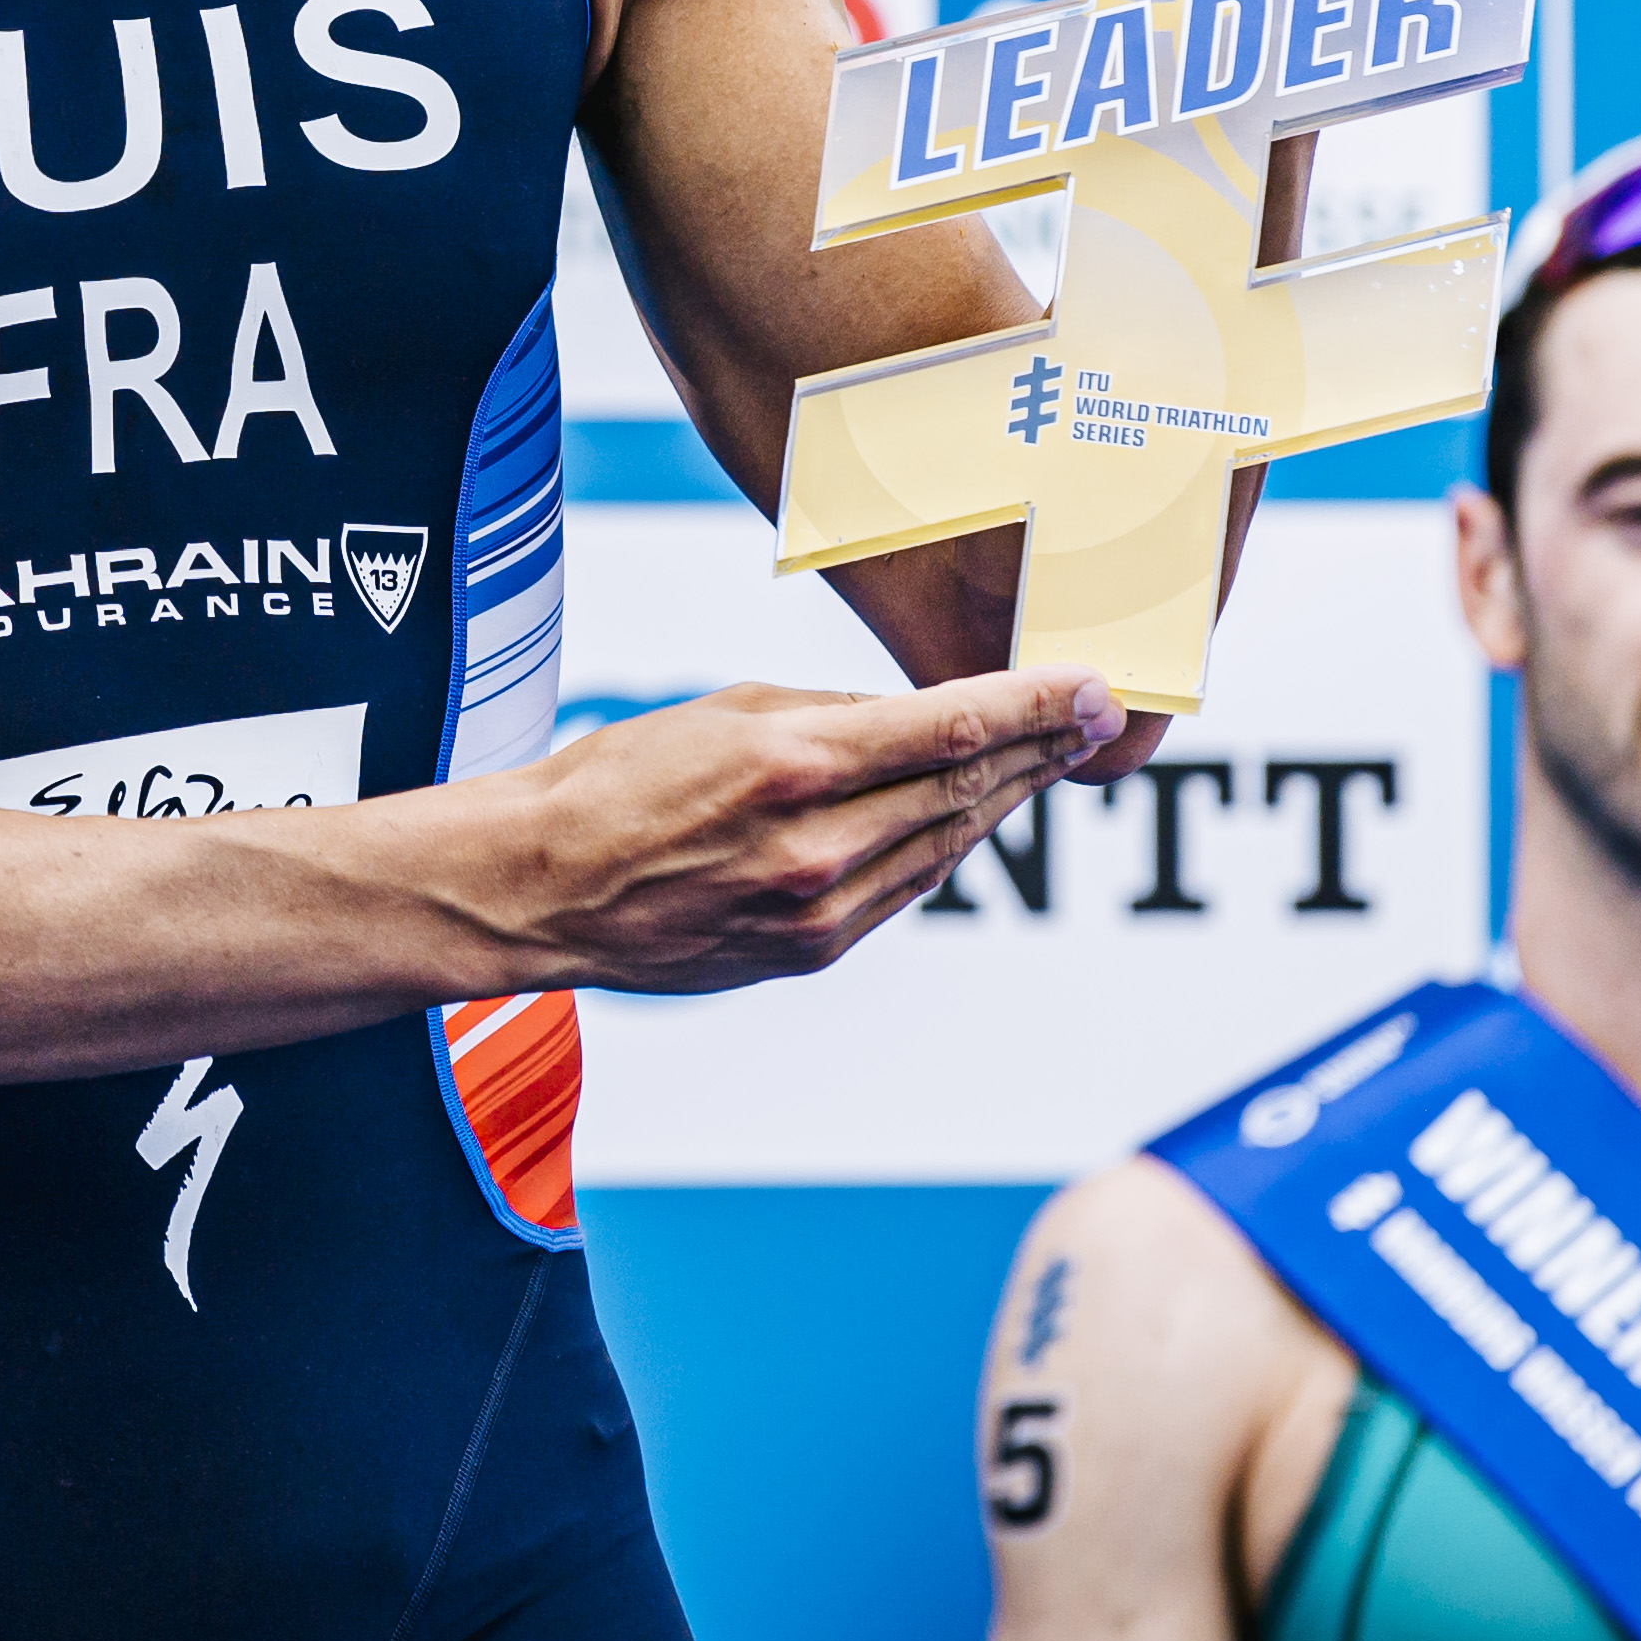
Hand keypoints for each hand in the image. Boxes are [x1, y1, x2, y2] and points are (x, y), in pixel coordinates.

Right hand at [492, 669, 1123, 993]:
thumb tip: (920, 716)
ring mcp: (816, 911)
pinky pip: (903, 890)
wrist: (542, 887)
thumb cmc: (620, 778)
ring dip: (1005, 799)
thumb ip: (833, 713)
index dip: (1036, 706)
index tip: (1094, 687)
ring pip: (945, 846)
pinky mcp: (809, 952)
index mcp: (792, 764)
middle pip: (965, 790)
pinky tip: (969, 815)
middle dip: (1042, 749)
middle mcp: (816, 845)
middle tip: (1099, 717)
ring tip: (1051, 758)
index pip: (950, 728)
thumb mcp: (728, 708)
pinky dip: (943, 847)